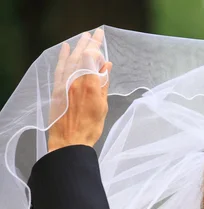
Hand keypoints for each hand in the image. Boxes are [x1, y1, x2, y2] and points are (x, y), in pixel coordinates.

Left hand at [48, 29, 112, 152]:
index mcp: (89, 85)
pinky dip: (63, 57)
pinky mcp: (57, 89)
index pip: (91, 57)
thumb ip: (103, 84)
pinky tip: (65, 49)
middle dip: (88, 43)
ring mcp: (64, 84)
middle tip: (94, 33)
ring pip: (71, 60)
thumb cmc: (89, 127)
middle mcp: (75, 81)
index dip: (96, 46)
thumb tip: (105, 67)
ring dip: (77, 47)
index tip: (100, 38)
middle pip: (81, 56)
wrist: (69, 141)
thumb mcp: (102, 106)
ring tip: (82, 37)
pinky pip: (60, 68)